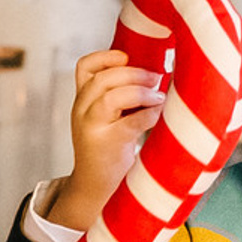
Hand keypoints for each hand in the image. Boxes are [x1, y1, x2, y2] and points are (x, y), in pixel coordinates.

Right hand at [44, 49, 162, 233]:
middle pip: (102, 79)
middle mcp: (82, 111)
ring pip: (110, 98)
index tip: (128, 58)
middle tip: (156, 78)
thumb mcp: (103, 117)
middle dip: (133, 73)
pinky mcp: (107, 145)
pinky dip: (149, 114)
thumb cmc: (108, 148)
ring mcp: (92, 128)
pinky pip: (131, 123)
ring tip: (158, 96)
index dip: (106, 57)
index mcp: (82, 100)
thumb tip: (154, 73)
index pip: (84, 67)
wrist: (95, 185)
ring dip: (140, 91)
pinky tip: (160, 114)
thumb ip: (116, 96)